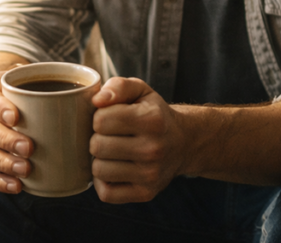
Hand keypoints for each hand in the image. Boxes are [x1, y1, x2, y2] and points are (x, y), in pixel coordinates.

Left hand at [89, 77, 186, 202]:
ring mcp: (150, 175)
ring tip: (112, 152)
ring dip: (100, 159)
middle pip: (97, 146)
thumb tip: (97, 100)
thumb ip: (118, 86)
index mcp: (151, 120)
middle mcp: (153, 149)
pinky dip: (103, 181)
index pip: (100, 120)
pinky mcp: (146, 193)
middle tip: (110, 136)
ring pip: (98, 170)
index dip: (99, 117)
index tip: (110, 118)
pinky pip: (106, 193)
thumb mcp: (141, 91)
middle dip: (97, 138)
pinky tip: (114, 169)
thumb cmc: (155, 115)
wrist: (183, 142)